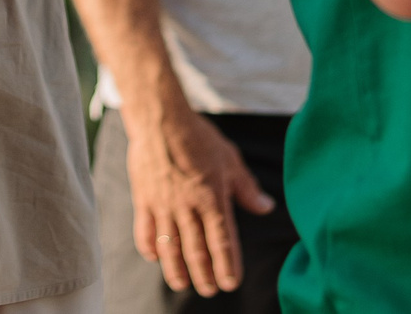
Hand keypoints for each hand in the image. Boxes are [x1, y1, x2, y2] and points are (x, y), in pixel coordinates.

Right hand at [130, 104, 275, 296]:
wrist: (161, 119)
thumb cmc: (199, 138)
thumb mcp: (230, 160)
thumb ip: (247, 189)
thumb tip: (267, 208)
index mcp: (212, 197)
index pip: (222, 240)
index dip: (227, 265)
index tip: (232, 283)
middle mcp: (188, 206)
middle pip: (196, 249)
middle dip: (204, 274)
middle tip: (210, 290)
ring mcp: (163, 204)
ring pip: (170, 246)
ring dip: (176, 269)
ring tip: (182, 285)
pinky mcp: (144, 199)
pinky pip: (145, 230)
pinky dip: (149, 247)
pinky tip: (154, 258)